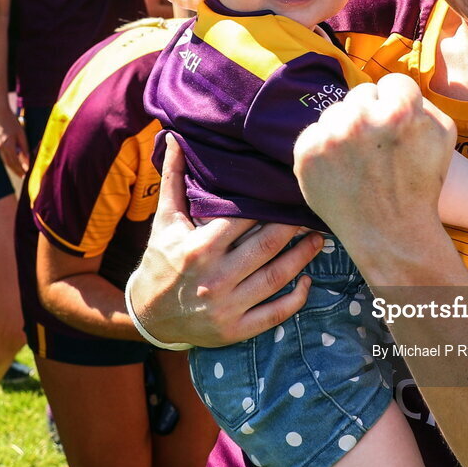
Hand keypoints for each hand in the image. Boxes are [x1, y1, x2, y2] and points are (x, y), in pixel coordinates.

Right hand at [0, 104, 29, 177]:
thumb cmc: (11, 121)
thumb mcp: (21, 134)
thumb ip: (24, 147)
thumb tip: (27, 159)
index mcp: (8, 145)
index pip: (15, 161)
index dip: (20, 168)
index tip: (26, 174)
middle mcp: (1, 147)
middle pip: (9, 162)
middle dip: (16, 170)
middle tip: (22, 176)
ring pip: (5, 159)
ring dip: (12, 166)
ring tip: (18, 171)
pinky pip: (3, 153)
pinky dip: (8, 159)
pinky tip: (12, 161)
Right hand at [129, 134, 319, 346]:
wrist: (147, 316)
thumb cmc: (162, 260)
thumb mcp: (165, 221)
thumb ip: (173, 179)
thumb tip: (174, 136)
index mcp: (198, 248)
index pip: (243, 220)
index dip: (269, 205)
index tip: (289, 193)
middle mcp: (214, 279)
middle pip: (267, 245)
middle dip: (294, 228)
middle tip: (312, 214)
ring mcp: (226, 307)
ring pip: (276, 277)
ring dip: (303, 257)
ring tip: (319, 240)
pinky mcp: (235, 330)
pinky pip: (274, 314)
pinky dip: (296, 299)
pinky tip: (307, 281)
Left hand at [294, 73, 455, 276]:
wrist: (392, 233)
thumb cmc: (420, 185)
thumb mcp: (443, 135)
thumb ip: (423, 102)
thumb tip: (394, 87)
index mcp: (400, 109)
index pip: (391, 83)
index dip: (397, 105)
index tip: (396, 129)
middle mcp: (362, 118)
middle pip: (360, 94)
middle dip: (370, 114)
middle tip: (378, 148)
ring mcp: (330, 136)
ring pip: (335, 112)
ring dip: (345, 130)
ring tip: (360, 163)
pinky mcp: (306, 154)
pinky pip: (313, 133)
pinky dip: (323, 149)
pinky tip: (340, 170)